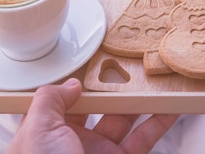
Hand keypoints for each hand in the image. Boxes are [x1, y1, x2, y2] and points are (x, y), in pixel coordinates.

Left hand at [7, 78, 178, 153]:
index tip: (96, 60)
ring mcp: (98, 151)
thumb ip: (49, 100)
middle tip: (130, 66)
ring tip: (154, 81)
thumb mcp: (36, 130)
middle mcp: (72, 140)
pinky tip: (169, 108)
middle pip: (97, 105)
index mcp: (45, 131)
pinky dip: (158, 123)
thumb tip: (71, 83)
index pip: (62, 98)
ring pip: (123, 118)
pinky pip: (143, 139)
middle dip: (113, 86)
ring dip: (140, 100)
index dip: (78, 80)